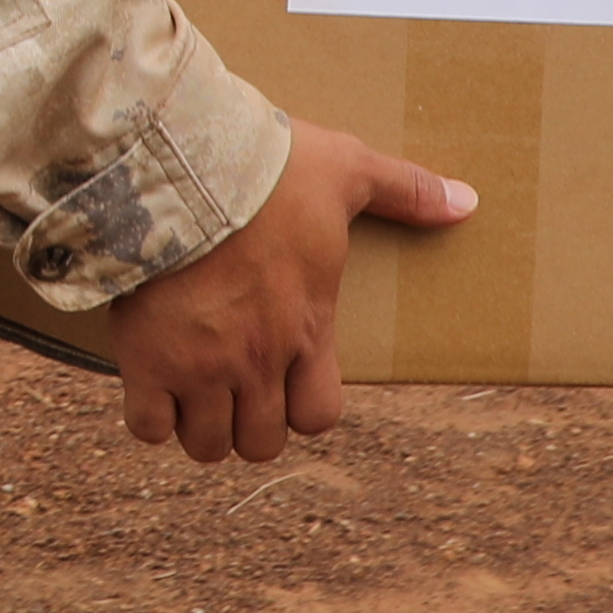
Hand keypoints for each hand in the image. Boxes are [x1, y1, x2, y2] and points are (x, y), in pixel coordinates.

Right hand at [101, 119, 475, 465]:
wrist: (183, 166)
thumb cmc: (269, 170)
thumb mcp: (346, 170)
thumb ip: (405, 192)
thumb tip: (467, 202)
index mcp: (309, 328)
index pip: (318, 417)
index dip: (301, 408)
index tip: (283, 379)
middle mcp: (259, 362)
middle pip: (258, 444)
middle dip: (246, 425)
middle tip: (232, 387)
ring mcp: (201, 367)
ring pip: (204, 445)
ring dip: (198, 425)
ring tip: (189, 388)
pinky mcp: (146, 361)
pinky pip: (145, 427)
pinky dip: (148, 413)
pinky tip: (149, 380)